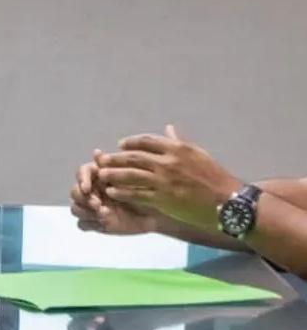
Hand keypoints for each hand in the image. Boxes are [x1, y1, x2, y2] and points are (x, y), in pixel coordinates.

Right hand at [70, 155, 158, 235]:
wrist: (156, 212)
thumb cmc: (144, 191)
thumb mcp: (130, 177)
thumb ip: (111, 166)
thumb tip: (96, 152)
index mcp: (98, 176)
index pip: (81, 173)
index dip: (82, 179)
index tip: (88, 188)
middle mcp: (92, 190)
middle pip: (75, 192)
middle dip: (84, 198)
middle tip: (98, 204)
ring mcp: (92, 207)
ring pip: (75, 208)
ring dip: (85, 211)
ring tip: (104, 214)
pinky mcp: (96, 223)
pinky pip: (82, 224)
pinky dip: (89, 223)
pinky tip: (103, 222)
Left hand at [95, 125, 240, 228]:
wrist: (228, 202)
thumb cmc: (214, 177)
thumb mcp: (197, 153)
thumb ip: (178, 141)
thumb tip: (168, 128)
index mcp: (177, 149)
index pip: (146, 141)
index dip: (130, 142)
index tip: (120, 145)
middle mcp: (168, 162)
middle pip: (133, 157)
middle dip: (116, 158)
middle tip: (103, 160)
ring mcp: (164, 181)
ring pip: (131, 175)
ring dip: (113, 174)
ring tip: (102, 175)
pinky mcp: (163, 198)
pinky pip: (136, 194)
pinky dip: (122, 192)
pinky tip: (112, 192)